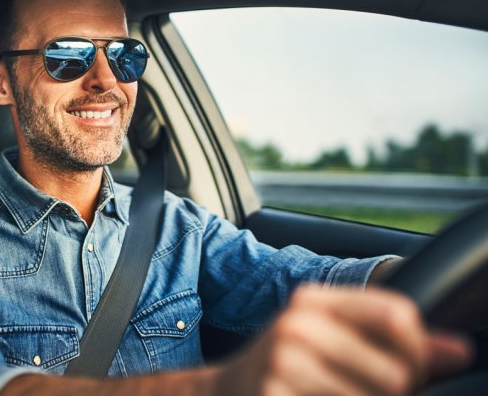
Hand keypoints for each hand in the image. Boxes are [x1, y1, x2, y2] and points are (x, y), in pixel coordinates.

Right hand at [214, 285, 472, 395]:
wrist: (225, 391)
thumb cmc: (288, 365)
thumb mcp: (333, 338)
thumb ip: (394, 341)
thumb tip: (462, 351)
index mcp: (314, 300)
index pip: (397, 315)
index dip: (420, 351)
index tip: (413, 369)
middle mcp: (296, 324)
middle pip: (395, 371)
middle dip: (397, 392)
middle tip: (371, 391)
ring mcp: (283, 364)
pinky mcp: (274, 395)